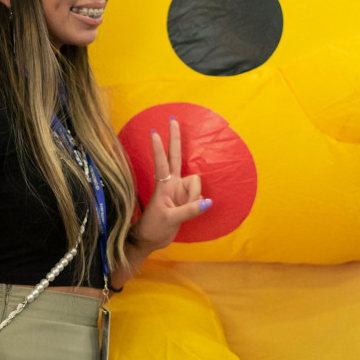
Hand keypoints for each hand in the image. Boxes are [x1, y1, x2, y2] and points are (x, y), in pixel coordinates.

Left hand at [130, 118, 211, 252]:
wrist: (151, 239)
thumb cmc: (154, 227)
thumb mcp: (170, 219)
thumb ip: (189, 210)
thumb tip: (208, 202)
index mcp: (164, 186)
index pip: (162, 163)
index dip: (159, 149)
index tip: (155, 133)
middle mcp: (172, 183)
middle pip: (175, 156)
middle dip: (175, 139)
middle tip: (173, 120)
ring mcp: (179, 190)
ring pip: (196, 184)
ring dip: (195, 197)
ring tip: (182, 212)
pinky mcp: (186, 199)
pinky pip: (200, 197)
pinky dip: (198, 204)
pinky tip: (191, 211)